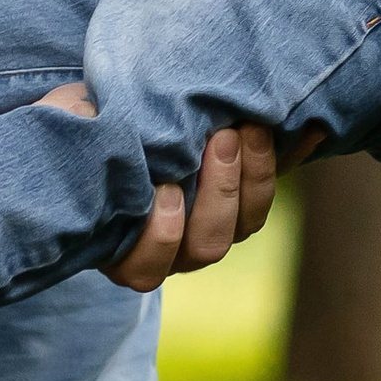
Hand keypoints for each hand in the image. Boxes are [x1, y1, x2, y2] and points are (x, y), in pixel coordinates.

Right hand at [37, 87, 277, 291]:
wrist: (109, 112)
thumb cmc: (79, 128)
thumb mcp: (73, 123)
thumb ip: (80, 127)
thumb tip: (86, 112)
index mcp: (121, 247)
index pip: (145, 268)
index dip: (160, 236)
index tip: (165, 188)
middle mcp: (171, 251)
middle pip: (207, 246)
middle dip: (219, 192)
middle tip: (221, 138)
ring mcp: (209, 227)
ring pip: (244, 226)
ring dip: (253, 178)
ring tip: (248, 128)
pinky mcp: (240, 201)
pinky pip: (267, 193)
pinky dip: (286, 161)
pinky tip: (307, 126)